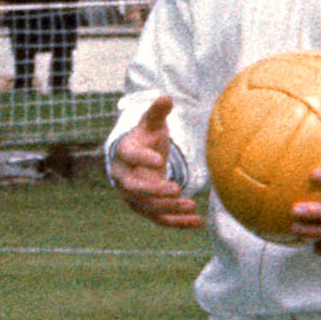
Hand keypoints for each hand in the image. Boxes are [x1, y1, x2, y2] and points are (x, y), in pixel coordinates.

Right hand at [107, 93, 204, 229]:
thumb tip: (166, 97)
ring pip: (147, 207)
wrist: (136, 160)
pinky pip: (159, 219)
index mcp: (124, 153)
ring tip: (192, 205)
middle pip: (133, 188)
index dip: (142, 159)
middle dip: (153, 191)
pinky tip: (197, 222)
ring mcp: (132, 196)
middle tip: (176, 188)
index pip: (129, 157)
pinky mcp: (145, 209)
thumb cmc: (146, 138)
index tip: (159, 159)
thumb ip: (158, 112)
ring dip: (169, 209)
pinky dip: (177, 222)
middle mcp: (123, 178)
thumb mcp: (151, 124)